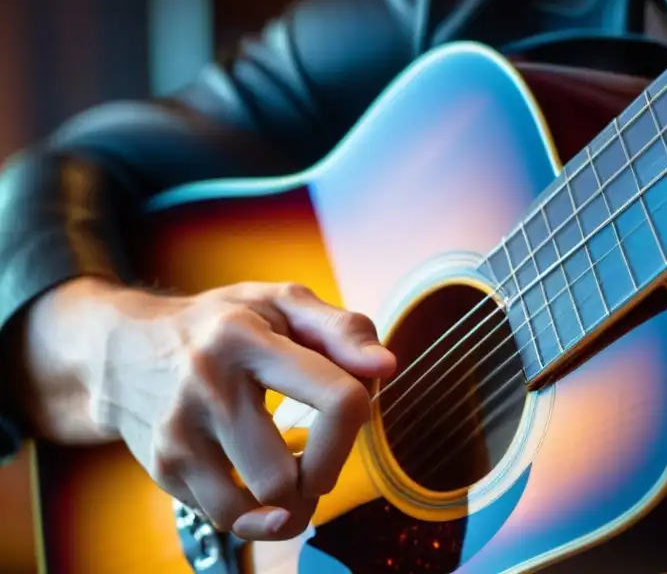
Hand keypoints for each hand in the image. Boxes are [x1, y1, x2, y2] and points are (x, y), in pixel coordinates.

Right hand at [20, 278, 395, 540]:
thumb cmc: (221, 322)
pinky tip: (262, 484)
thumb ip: (342, 329)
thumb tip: (386, 366)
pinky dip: (259, 513)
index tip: (353, 411)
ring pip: (263, 505)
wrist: (124, 349)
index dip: (361, 417)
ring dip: (295, 500)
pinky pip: (229, 518)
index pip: (337, 397)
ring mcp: (179, 434)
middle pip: (294, 473)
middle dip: (325, 470)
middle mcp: (207, 387)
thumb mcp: (282, 303)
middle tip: (320, 450)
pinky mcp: (164, 468)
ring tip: (296, 469)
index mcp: (246, 337)